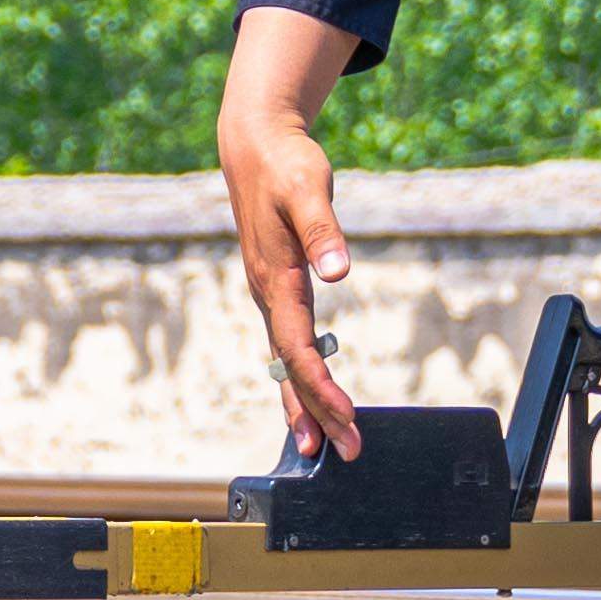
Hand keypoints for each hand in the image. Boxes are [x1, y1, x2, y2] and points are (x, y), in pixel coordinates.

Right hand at [209, 11, 362, 455]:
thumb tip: (339, 271)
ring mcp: (267, 296)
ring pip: (283, 362)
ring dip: (302, 405)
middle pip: (290, 367)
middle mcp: (266, 295)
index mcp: (275, 278)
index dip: (320, 385)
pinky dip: (296, 378)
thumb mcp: (308, 188)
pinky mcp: (275, 290)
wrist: (254, 147)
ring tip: (319, 449)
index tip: (346, 415)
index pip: (297, 346)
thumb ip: (324, 230)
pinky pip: (285, 346)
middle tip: (346, 452)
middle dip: (317, 412)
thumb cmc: (286, 165)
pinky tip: (309, 401)